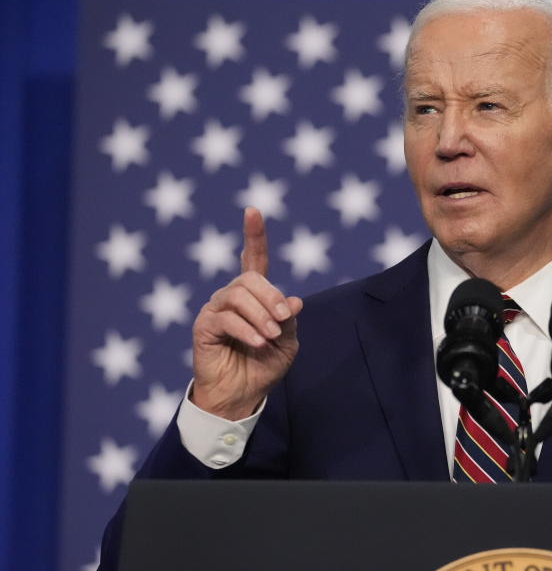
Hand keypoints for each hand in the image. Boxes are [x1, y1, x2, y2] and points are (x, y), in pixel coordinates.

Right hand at [190, 207, 303, 419]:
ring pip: (238, 295)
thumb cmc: (264, 366)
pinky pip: (226, 317)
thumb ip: (288, 319)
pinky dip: (247, 330)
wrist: (242, 395)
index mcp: (255, 295)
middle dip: (270, 297)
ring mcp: (216, 308)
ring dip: (260, 315)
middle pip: (250, 278)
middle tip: (282, 320)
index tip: (252, 211)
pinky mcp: (204, 325)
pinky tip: (258, 343)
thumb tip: (293, 300)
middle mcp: (232, 296)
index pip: (253, 258)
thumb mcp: (287, 342)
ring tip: (270, 337)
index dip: (254, 235)